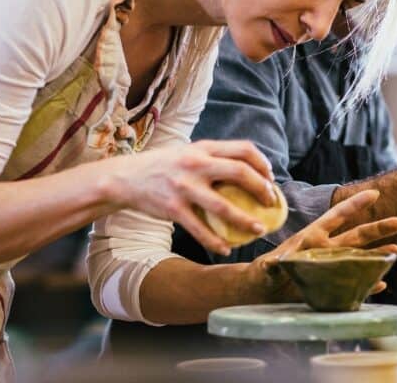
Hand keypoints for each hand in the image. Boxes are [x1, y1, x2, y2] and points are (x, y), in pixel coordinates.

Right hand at [99, 140, 276, 255]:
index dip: (263, 163)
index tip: (270, 178)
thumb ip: (212, 158)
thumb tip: (247, 173)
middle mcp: (195, 164)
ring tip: (259, 230)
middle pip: (240, 173)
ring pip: (224, 207)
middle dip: (262, 189)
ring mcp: (183, 187)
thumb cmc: (163, 166)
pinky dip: (215, 242)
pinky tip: (226, 249)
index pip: (244, 149)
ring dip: (246, 221)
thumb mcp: (188, 153)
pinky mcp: (172, 208)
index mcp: (203, 148)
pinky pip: (200, 229)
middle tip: (271, 203)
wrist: (124, 178)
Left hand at [253, 190, 396, 300]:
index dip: (355, 205)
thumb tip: (271, 264)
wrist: (265, 291)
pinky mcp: (334, 287)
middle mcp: (327, 249)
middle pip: (357, 235)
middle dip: (379, 228)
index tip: (375, 193)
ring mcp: (333, 267)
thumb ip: (272, 265)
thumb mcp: (266, 267)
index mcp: (313, 237)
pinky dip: (368, 285)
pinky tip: (381, 283)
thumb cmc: (264, 273)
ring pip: (360, 258)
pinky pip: (356, 285)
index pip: (337, 216)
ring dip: (379, 255)